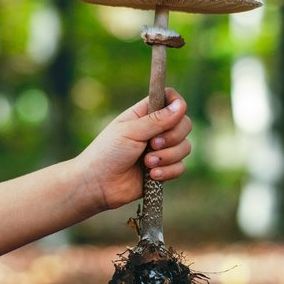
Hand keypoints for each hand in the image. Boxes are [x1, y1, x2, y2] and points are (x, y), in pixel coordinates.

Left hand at [76, 88, 191, 210]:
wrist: (98, 184)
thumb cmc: (107, 152)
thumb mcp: (131, 131)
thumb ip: (157, 120)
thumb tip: (182, 106)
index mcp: (145, 114)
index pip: (171, 100)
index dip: (178, 104)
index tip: (175, 114)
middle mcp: (156, 130)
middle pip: (185, 124)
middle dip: (172, 137)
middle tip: (152, 144)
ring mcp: (161, 150)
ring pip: (185, 147)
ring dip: (167, 157)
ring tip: (146, 164)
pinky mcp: (163, 169)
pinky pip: (180, 167)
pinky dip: (168, 172)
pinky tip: (152, 175)